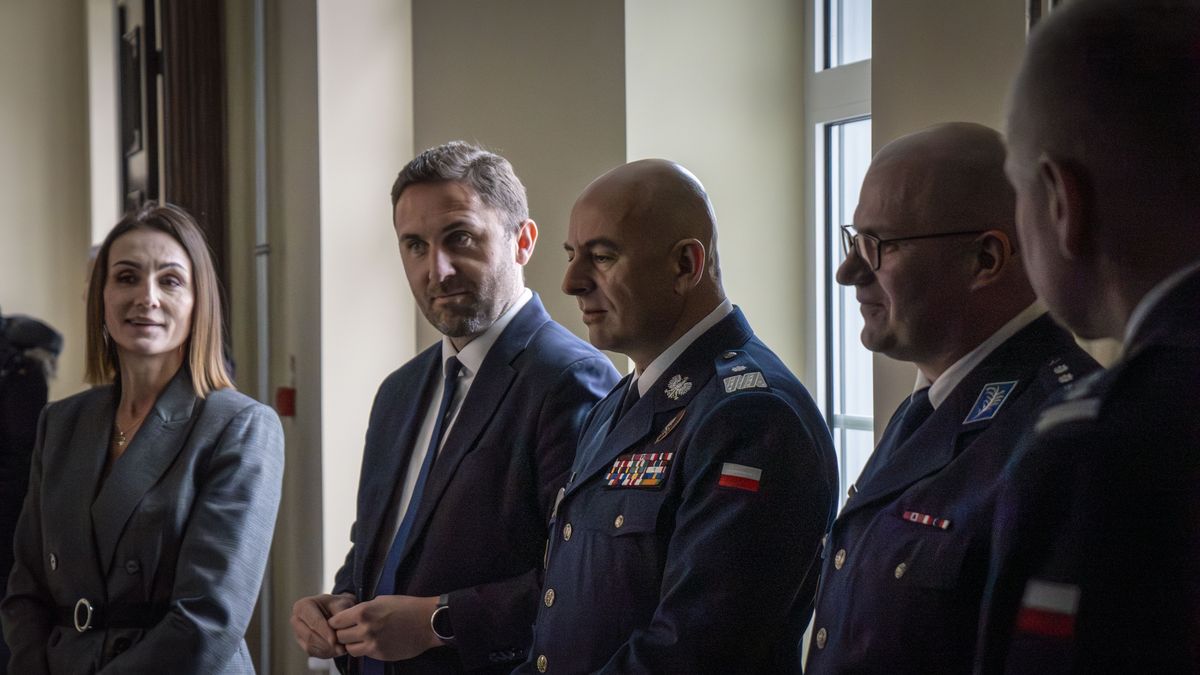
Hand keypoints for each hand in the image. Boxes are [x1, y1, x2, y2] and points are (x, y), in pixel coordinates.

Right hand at [290, 592, 355, 657]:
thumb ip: (340, 616)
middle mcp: (296, 619)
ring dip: (326, 650)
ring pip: (310, 646)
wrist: (335, 610)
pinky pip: (311, 652)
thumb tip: (337, 632)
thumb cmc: (338, 605)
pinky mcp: (301, 643)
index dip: (325, 632)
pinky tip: (336, 651)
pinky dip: (324, 653)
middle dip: (326, 644)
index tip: (334, 640)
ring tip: (341, 649)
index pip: (314, 621)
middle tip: (340, 649)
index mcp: (303, 606)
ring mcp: (297, 632)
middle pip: (309, 636)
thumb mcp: (342, 604)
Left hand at [328, 594, 442, 661]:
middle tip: (350, 630)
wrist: (427, 622)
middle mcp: (365, 629)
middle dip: (343, 633)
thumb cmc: (408, 607)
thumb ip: (364, 608)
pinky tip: (374, 642)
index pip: (335, 621)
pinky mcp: (380, 655)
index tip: (340, 622)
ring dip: (353, 643)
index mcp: (363, 612)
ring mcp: (372, 644)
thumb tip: (352, 615)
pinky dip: (365, 649)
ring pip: (349, 649)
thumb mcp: (382, 600)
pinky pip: (364, 654)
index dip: (336, 621)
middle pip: (340, 636)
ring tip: (361, 637)